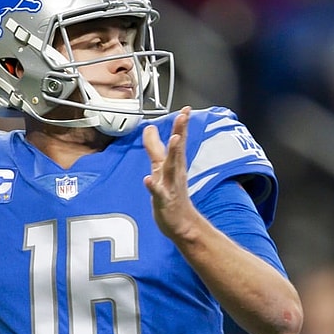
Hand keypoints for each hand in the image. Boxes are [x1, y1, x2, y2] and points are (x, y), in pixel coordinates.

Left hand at [142, 106, 196, 239]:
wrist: (181, 224)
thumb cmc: (171, 193)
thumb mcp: (160, 167)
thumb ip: (154, 147)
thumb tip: (149, 127)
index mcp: (175, 163)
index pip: (179, 140)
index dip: (181, 125)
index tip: (186, 108)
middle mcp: (175, 172)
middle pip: (178, 150)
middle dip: (180, 132)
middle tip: (183, 116)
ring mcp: (170, 186)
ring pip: (171, 168)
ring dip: (173, 153)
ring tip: (174, 139)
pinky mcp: (164, 202)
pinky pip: (159, 193)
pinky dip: (153, 186)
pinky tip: (148, 179)